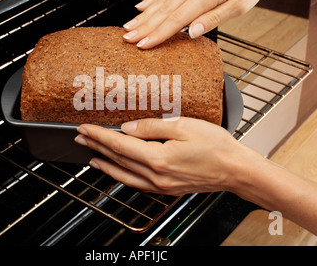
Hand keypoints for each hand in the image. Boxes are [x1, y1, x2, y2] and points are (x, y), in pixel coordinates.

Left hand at [74, 117, 263, 195]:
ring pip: (124, 175)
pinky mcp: (167, 189)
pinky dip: (122, 176)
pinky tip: (117, 171)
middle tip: (80, 138)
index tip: (84, 128)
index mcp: (158, 158)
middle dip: (96, 147)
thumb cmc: (217, 147)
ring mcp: (161, 185)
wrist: (236, 170)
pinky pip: (137, 184)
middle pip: (118, 159)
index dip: (99, 135)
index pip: (120, 144)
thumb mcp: (184, 126)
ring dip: (105, 164)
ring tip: (90, 156)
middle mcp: (156, 175)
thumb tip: (128, 128)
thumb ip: (152, 127)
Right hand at [122, 0, 276, 48]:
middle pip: (163, 11)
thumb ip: (215, 18)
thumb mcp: (242, 4)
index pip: (175, 20)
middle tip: (127, 38)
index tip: (143, 44)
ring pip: (161, 0)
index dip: (157, 34)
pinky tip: (142, 5)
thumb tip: (193, 33)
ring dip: (143, 14)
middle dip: (143, 27)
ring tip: (128, 25)